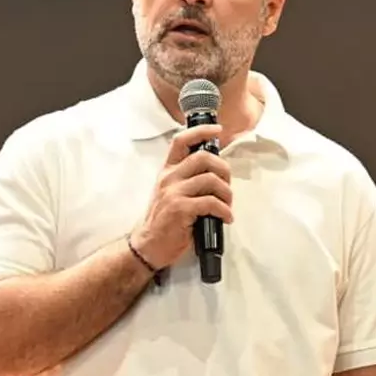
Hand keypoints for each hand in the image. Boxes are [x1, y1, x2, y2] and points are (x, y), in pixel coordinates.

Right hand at [131, 124, 232, 269]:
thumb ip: (187, 179)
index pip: (181, 141)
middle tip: (227, 186)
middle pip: (203, 157)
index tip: (217, 130)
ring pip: (211, 180)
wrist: (148, 245)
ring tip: (227, 206)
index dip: (201, 131)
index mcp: (167, 171)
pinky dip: (224, 211)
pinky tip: (225, 218)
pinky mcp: (179, 209)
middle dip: (223, 170)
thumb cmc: (164, 221)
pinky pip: (211, 203)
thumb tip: (215, 172)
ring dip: (226, 194)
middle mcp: (168, 178)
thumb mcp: (170, 193)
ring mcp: (173, 192)